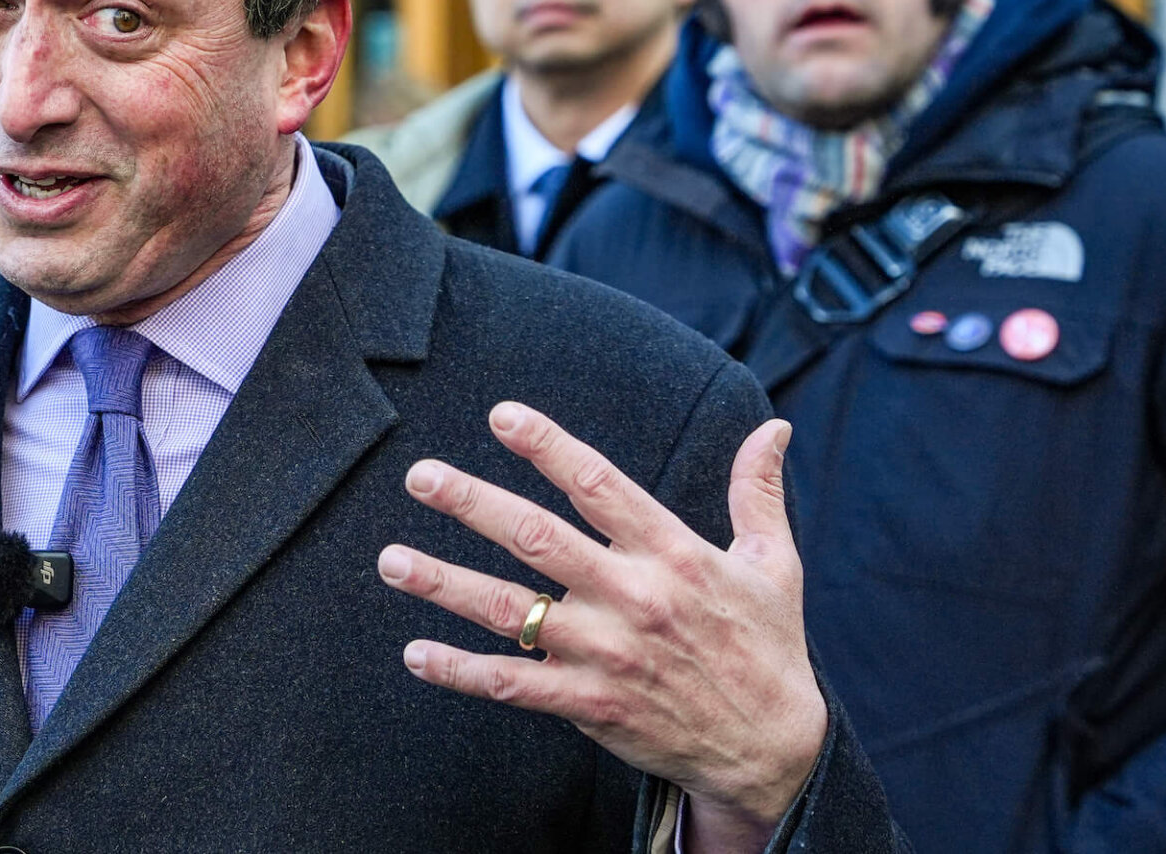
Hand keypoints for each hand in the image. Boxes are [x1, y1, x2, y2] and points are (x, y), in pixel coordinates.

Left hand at [377, 401, 824, 853]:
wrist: (775, 750)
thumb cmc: (768, 647)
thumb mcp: (773, 564)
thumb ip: (757, 492)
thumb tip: (772, 427)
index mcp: (672, 553)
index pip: (599, 485)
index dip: (548, 447)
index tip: (501, 415)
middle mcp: (632, 597)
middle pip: (537, 538)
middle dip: (471, 503)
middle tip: (420, 475)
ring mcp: (606, 653)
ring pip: (509, 611)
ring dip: (444, 583)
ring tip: (390, 560)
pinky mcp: (590, 704)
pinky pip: (512, 684)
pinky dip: (460, 670)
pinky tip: (416, 653)